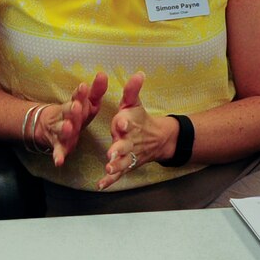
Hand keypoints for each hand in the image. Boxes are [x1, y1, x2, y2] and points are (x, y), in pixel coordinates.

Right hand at [46, 72, 109, 166]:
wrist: (49, 126)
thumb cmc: (75, 113)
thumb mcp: (87, 102)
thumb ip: (96, 90)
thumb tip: (103, 74)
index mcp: (74, 105)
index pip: (77, 97)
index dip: (80, 93)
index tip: (84, 87)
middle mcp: (66, 117)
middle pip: (68, 112)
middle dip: (71, 110)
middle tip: (76, 106)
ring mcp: (60, 131)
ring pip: (61, 130)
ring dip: (64, 129)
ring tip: (68, 128)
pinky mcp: (58, 146)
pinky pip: (57, 151)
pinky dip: (57, 156)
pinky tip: (58, 161)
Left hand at [98, 72, 161, 189]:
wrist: (158, 139)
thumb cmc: (140, 119)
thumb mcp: (135, 103)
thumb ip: (133, 90)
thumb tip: (139, 73)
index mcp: (130, 123)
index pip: (128, 122)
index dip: (125, 122)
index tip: (122, 123)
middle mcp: (130, 140)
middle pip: (125, 145)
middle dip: (119, 148)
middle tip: (112, 152)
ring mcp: (128, 155)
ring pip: (122, 162)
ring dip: (115, 166)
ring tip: (108, 169)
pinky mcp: (126, 165)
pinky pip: (118, 174)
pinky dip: (110, 181)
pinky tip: (100, 186)